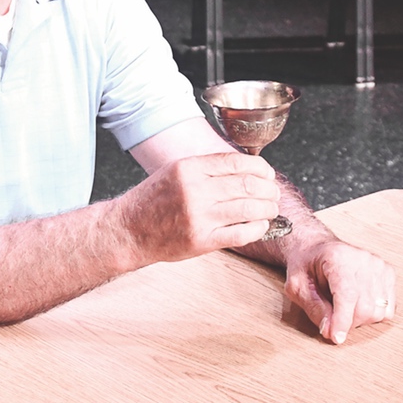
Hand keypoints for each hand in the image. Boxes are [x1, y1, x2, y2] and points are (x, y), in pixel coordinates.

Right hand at [123, 152, 281, 261]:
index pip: (237, 162)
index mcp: (190, 168)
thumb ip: (208, 168)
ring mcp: (199, 216)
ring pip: (249, 208)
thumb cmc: (154, 200)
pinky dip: (257, 229)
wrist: (129, 229)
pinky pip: (240, 233)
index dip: (261, 168)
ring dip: (267, 209)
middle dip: (269, 190)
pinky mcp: (201, 240)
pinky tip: (261, 226)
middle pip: (248, 185)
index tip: (268, 174)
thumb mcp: (176, 170)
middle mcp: (195, 190)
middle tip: (274, 194)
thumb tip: (247, 169)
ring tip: (271, 210)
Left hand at [284, 239, 395, 344]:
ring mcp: (378, 265)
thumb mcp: (297, 287)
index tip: (336, 337)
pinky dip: (374, 314)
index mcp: (337, 257)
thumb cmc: (306, 265)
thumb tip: (329, 330)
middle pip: (365, 307)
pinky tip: (359, 305)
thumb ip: (313, 308)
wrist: (318, 248)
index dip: (342, 320)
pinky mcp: (388, 273)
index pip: (347, 294)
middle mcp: (362, 259)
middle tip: (332, 319)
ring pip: (378, 310)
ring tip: (344, 309)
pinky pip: (388, 308)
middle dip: (347, 323)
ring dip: (360, 320)